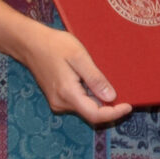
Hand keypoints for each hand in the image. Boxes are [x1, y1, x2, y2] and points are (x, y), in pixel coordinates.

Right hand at [18, 24, 132, 127]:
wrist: (30, 43)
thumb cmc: (54, 46)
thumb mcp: (79, 57)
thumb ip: (95, 78)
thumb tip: (111, 98)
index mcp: (67, 94)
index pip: (95, 115)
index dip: (114, 113)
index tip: (129, 105)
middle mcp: (61, 103)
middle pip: (91, 113)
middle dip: (109, 108)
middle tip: (125, 94)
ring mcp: (57, 102)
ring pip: (85, 108)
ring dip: (100, 101)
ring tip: (110, 84)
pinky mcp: (57, 97)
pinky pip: (79, 102)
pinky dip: (91, 97)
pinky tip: (95, 83)